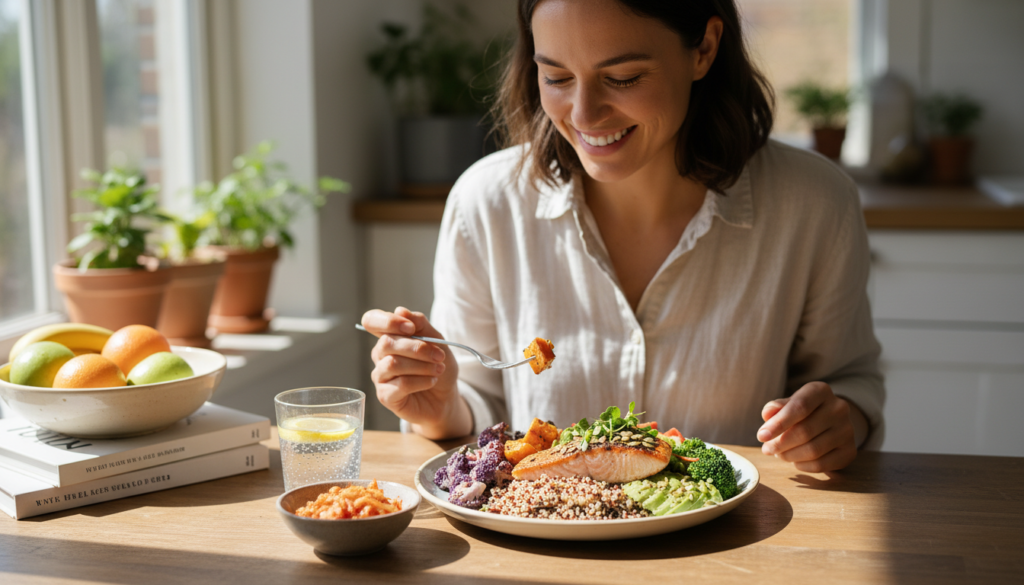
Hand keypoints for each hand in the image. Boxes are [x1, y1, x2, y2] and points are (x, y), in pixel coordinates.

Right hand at [361, 307, 471, 438]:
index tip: (411, 328)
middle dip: (417, 348)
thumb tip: (400, 310)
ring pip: (393, 364)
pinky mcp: (385, 396)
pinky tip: (431, 382)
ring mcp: (380, 376)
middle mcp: (380, 355)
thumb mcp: (436, 340)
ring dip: (422, 366)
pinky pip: (400, 384)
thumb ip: (420, 324)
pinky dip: (420, 381)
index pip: (372, 321)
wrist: (445, 397)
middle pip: (386, 343)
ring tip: (439, 369)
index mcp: (389, 337)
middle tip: (440, 356)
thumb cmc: (438, 366)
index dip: (387, 321)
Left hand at [757, 381, 867, 472]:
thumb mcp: (787, 404)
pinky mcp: (849, 451)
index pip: (799, 407)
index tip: (761, 436)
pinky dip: (802, 466)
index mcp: (821, 391)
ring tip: (779, 454)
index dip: (779, 423)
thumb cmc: (801, 412)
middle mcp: (839, 408)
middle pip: (805, 431)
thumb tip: (768, 415)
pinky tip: (794, 460)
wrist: (829, 422)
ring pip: (813, 450)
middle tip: (766, 449)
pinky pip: (822, 465)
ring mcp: (847, 430)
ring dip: (789, 455)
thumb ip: (775, 408)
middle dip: (780, 443)